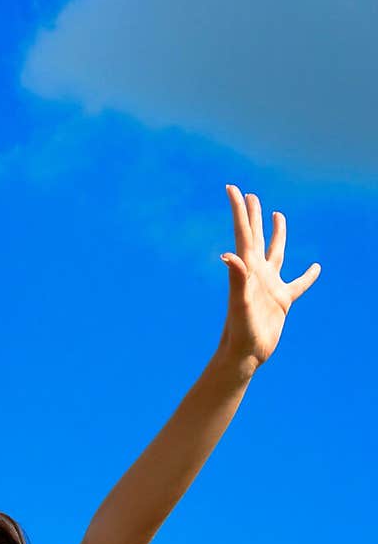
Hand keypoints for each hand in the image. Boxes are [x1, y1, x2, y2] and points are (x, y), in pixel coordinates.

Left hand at [219, 185, 320, 374]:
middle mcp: (258, 274)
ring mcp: (270, 286)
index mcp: (247, 270)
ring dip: (277, 234)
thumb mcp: (240, 303)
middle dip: (253, 216)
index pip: (243, 233)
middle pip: (257, 237)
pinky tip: (315, 267)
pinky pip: (298, 284)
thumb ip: (236, 279)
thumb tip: (228, 255)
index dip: (238, 210)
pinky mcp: (282, 302)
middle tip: (251, 195)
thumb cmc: (240, 331)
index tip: (232, 188)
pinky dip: (308, 276)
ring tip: (278, 215)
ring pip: (277, 253)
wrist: (245, 355)